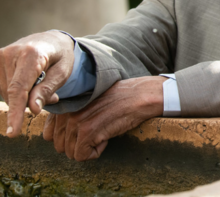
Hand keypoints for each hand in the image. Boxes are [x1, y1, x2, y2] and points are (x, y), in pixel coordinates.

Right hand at [0, 31, 74, 136]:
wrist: (50, 40)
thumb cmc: (60, 56)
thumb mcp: (63, 72)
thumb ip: (47, 90)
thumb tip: (32, 110)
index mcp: (31, 54)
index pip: (19, 89)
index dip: (16, 112)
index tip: (12, 132)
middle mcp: (10, 53)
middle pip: (13, 94)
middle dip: (30, 101)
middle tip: (50, 94)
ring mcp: (0, 56)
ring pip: (6, 93)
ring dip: (23, 96)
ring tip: (39, 84)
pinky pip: (1, 88)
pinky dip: (14, 92)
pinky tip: (28, 85)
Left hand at [42, 76, 165, 160]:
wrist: (138, 96)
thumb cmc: (117, 99)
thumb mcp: (87, 102)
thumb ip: (70, 113)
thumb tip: (59, 135)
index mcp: (64, 104)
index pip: (48, 134)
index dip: (67, 138)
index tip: (85, 130)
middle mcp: (65, 112)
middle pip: (59, 146)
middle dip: (78, 145)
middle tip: (97, 131)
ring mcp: (75, 122)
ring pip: (70, 153)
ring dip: (88, 148)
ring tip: (102, 133)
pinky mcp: (87, 133)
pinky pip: (82, 156)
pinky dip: (95, 152)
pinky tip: (106, 138)